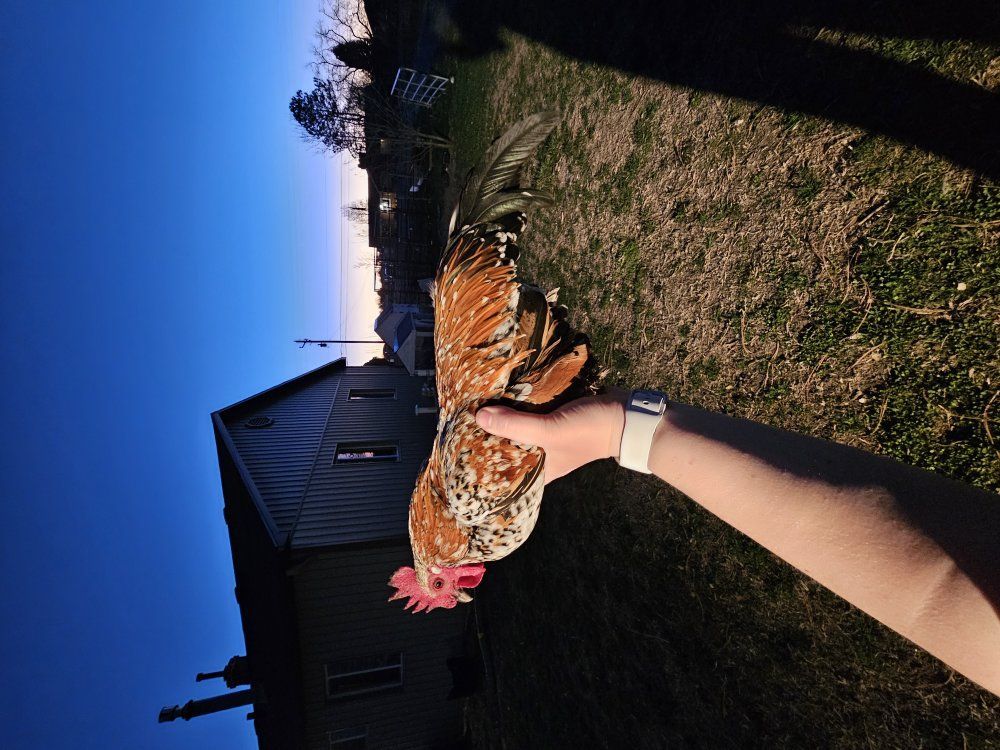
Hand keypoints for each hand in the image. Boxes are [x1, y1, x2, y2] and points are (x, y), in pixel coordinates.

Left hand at [475, 391, 625, 482]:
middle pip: (508, 450)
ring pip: (518, 431)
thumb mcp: (548, 430)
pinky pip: (529, 416)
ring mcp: (549, 438)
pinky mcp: (555, 419)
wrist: (626, 414)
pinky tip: (503, 397)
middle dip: (489, 438)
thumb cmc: (587, 431)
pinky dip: (517, 409)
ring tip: (476, 408)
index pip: (505, 475)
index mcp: (540, 471)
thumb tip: (479, 417)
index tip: (461, 452)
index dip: (484, 466)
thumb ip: (514, 425)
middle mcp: (542, 458)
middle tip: (462, 424)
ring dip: (502, 421)